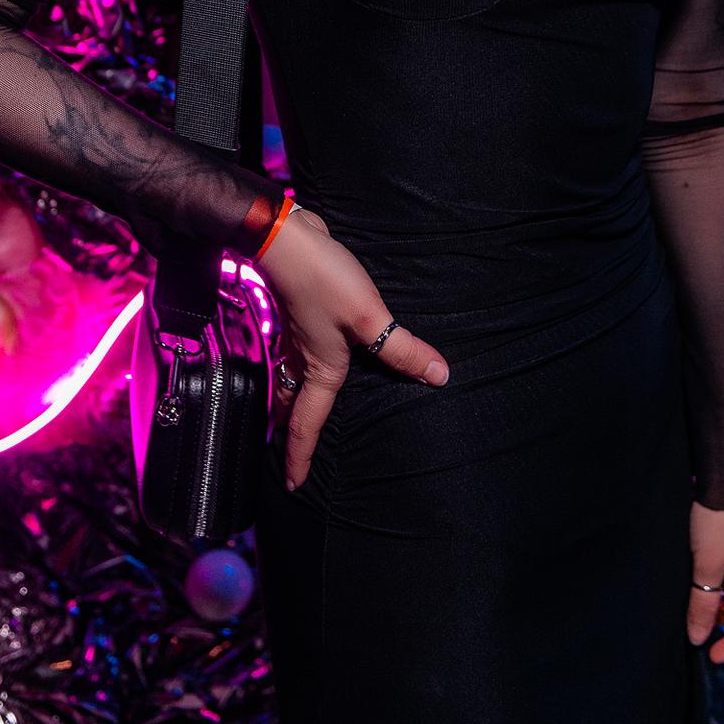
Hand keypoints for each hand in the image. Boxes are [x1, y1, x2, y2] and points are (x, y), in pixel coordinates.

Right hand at [253, 204, 450, 490]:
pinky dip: (295, 370)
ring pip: (289, 380)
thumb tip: (439, 377)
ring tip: (291, 416)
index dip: (300, 456)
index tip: (293, 485)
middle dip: (288, 433)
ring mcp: (297, 334)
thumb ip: (402, 350)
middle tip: (287, 455)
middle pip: (291, 406)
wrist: (285, 238)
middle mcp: (303, 357)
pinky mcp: (300, 310)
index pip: (306, 424)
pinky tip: (307, 357)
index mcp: (321, 368)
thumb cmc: (323, 280)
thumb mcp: (370, 317)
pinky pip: (294, 355)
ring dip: (288, 403)